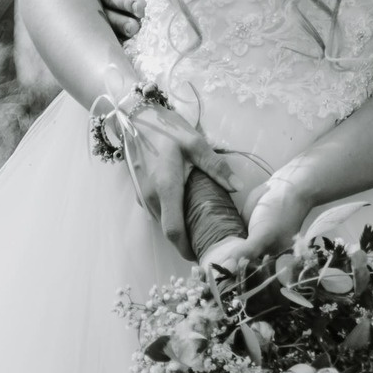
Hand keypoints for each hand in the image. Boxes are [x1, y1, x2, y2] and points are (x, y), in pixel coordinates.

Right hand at [120, 103, 231, 258]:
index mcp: (165, 188)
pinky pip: (157, 211)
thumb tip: (237, 186)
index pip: (174, 230)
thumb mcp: (195, 142)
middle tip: (210, 241)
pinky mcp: (141, 190)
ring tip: (203, 228)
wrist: (135, 117)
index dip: (186, 248)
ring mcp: (143, 194)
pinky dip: (172, 216)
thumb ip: (216, 166)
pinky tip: (188, 210)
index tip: (202, 256)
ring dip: (179, 229)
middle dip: (187, 241)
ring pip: (162, 221)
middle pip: (169, 230)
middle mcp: (150, 197)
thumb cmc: (166, 129)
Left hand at [206, 181, 372, 274]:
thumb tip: (225, 270)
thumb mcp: (264, 235)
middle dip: (220, 276)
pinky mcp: (243, 232)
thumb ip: (245, 253)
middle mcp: (260, 257)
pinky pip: (229, 244)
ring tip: (196, 273)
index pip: (247, 281)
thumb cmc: (281, 214)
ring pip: (232, 258)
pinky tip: (202, 253)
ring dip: (218, 263)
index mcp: (268, 264)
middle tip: (198, 283)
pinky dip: (219, 248)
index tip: (209, 291)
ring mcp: (250, 244)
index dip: (230, 286)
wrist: (287, 187)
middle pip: (238, 271)